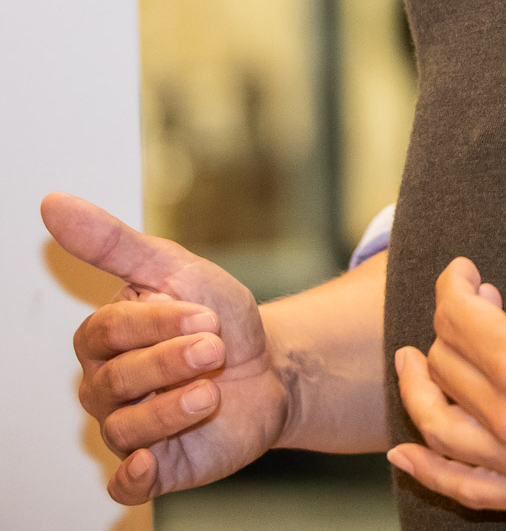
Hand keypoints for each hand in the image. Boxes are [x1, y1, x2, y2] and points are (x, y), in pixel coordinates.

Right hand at [41, 193, 290, 505]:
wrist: (270, 366)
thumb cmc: (218, 314)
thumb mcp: (174, 267)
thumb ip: (112, 241)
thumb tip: (53, 204)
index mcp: (105, 337)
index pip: (108, 332)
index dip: (157, 323)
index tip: (204, 311)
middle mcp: (107, 384)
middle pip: (117, 380)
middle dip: (171, 362)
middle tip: (214, 347)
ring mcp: (127, 428)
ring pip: (126, 428)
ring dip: (173, 408)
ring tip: (211, 390)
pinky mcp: (153, 467)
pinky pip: (123, 483)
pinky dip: (130, 477)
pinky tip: (148, 461)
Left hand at [389, 158, 505, 512]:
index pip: (458, 316)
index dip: (454, 284)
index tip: (467, 269)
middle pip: (447, 365)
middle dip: (449, 325)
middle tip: (476, 301)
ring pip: (442, 427)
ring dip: (419, 391)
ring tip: (413, 362)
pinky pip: (465, 488)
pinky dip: (428, 469)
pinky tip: (406, 452)